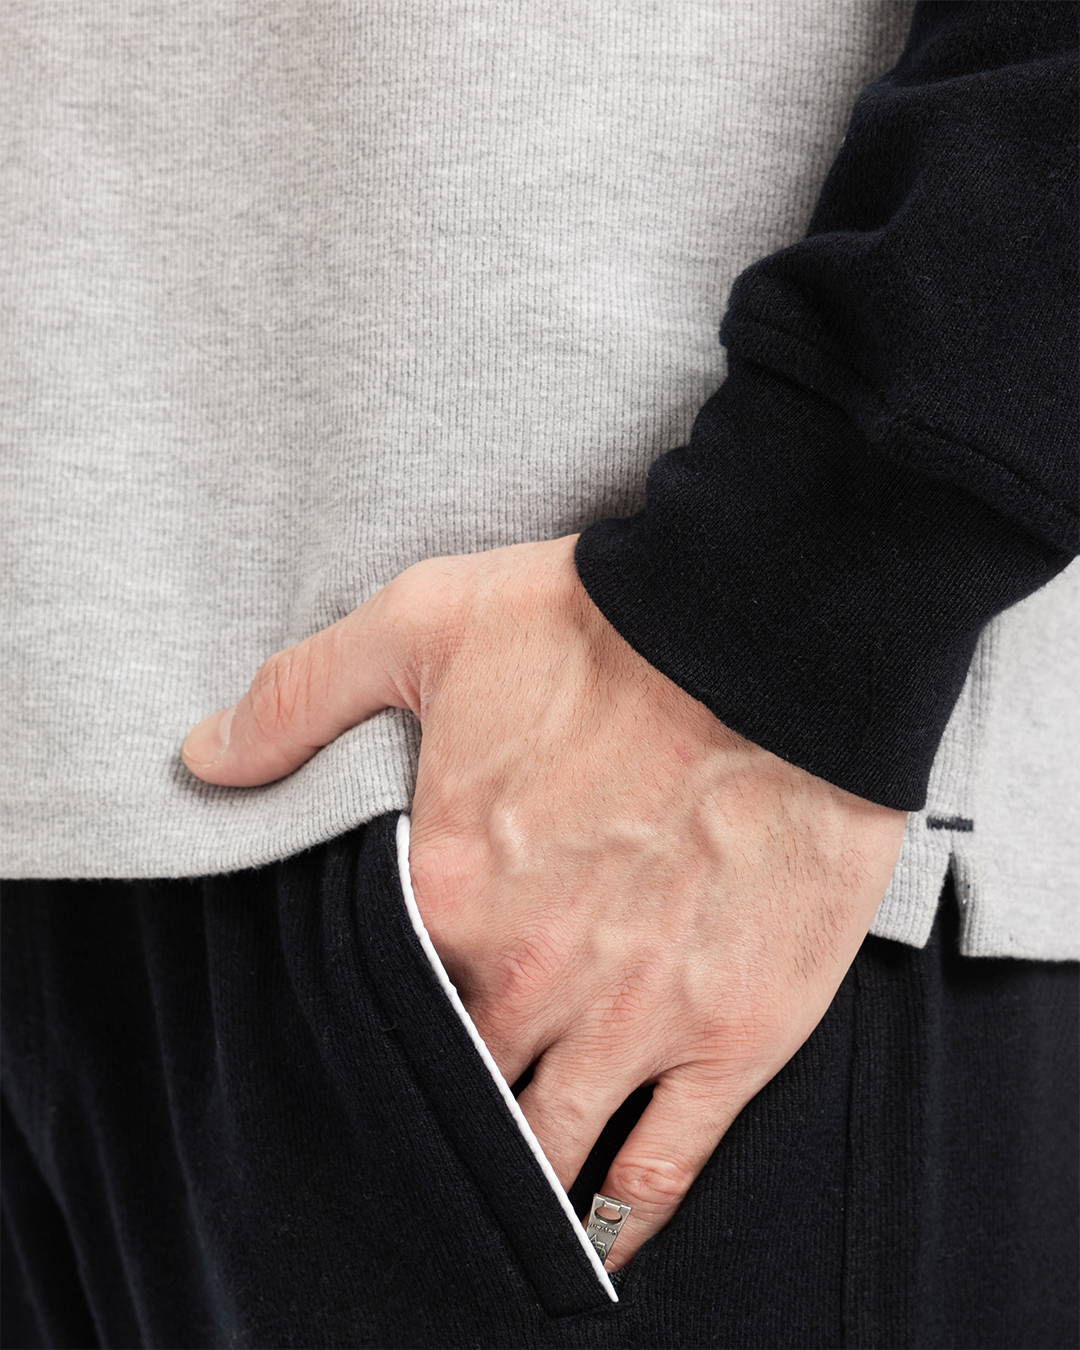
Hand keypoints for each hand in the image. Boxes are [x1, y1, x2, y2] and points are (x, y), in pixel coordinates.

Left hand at [182, 536, 905, 1269]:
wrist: (770, 637)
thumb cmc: (603, 625)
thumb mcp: (423, 623)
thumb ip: (303, 697)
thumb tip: (203, 758)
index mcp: (446, 891)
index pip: (379, 1000)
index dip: (371, 1021)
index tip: (374, 1031)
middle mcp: (529, 975)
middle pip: (458, 1080)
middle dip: (437, 1106)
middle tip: (428, 1123)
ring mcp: (633, 1018)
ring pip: (546, 1148)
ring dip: (512, 1185)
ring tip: (490, 1207)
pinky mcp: (733, 1033)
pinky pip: (663, 1166)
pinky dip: (620, 1221)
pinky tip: (593, 1247)